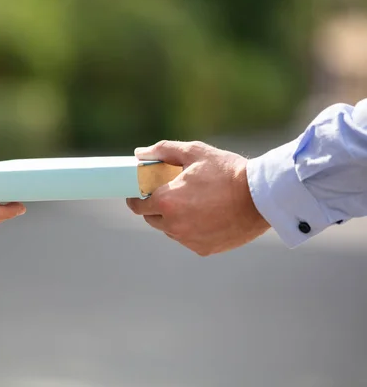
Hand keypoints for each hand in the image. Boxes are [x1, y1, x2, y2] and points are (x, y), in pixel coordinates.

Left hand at [126, 140, 269, 255]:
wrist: (262, 197)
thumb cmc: (227, 171)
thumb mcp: (194, 152)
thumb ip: (163, 151)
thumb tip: (139, 154)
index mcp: (167, 202)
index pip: (137, 205)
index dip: (137, 197)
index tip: (142, 191)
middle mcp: (173, 225)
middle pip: (151, 219)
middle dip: (155, 207)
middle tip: (169, 193)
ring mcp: (188, 239)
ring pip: (169, 230)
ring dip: (173, 219)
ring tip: (191, 203)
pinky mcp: (203, 249)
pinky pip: (188, 239)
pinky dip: (191, 229)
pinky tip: (206, 215)